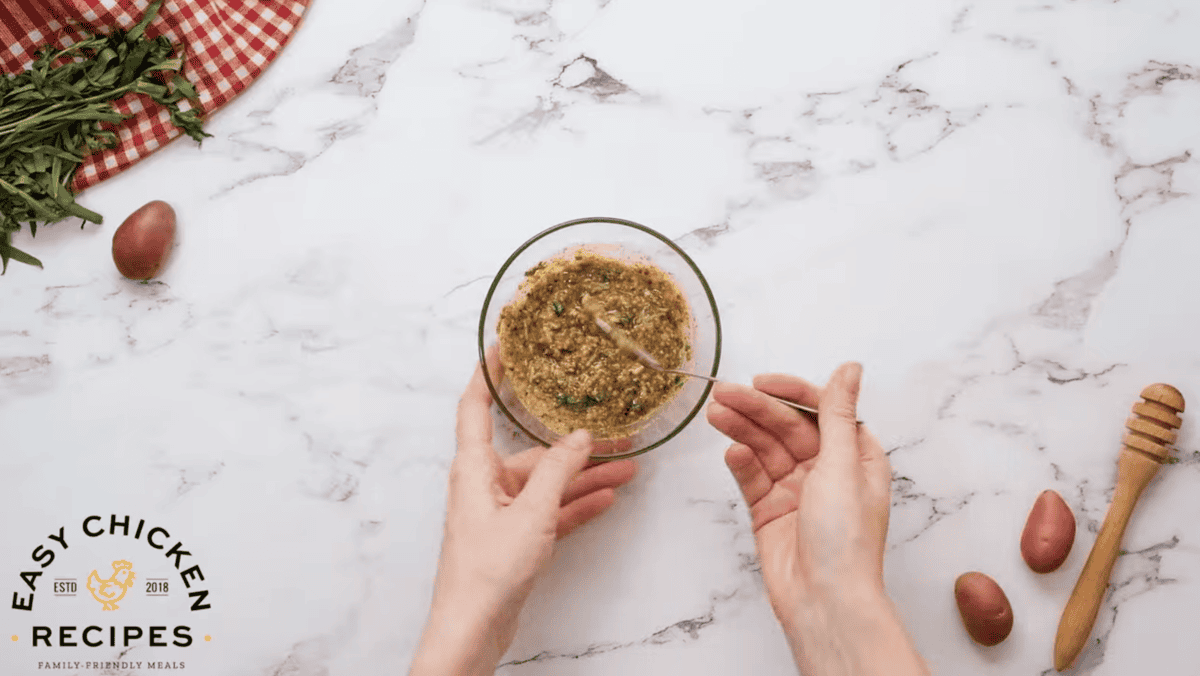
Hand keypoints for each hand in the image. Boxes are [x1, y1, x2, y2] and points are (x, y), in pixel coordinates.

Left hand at [409, 352, 637, 675]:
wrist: (473, 629)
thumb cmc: (488, 570)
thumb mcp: (531, 513)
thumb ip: (558, 471)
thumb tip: (579, 436)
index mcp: (474, 467)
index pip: (475, 405)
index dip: (489, 372)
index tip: (506, 345)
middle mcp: (485, 484)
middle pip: (532, 451)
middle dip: (575, 442)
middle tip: (614, 429)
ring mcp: (501, 513)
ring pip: (549, 483)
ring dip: (586, 475)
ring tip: (629, 465)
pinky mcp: (515, 539)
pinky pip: (551, 512)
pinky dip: (577, 505)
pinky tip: (608, 497)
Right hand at [707, 363, 927, 675]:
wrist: (825, 600)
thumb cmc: (846, 539)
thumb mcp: (844, 464)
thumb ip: (837, 413)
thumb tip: (850, 369)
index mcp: (855, 456)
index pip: (819, 411)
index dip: (791, 394)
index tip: (762, 383)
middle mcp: (827, 470)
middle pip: (787, 427)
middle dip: (757, 409)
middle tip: (724, 394)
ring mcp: (796, 490)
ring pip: (765, 449)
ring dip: (742, 429)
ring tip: (716, 414)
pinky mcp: (769, 510)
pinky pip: (752, 478)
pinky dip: (742, 463)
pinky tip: (732, 452)